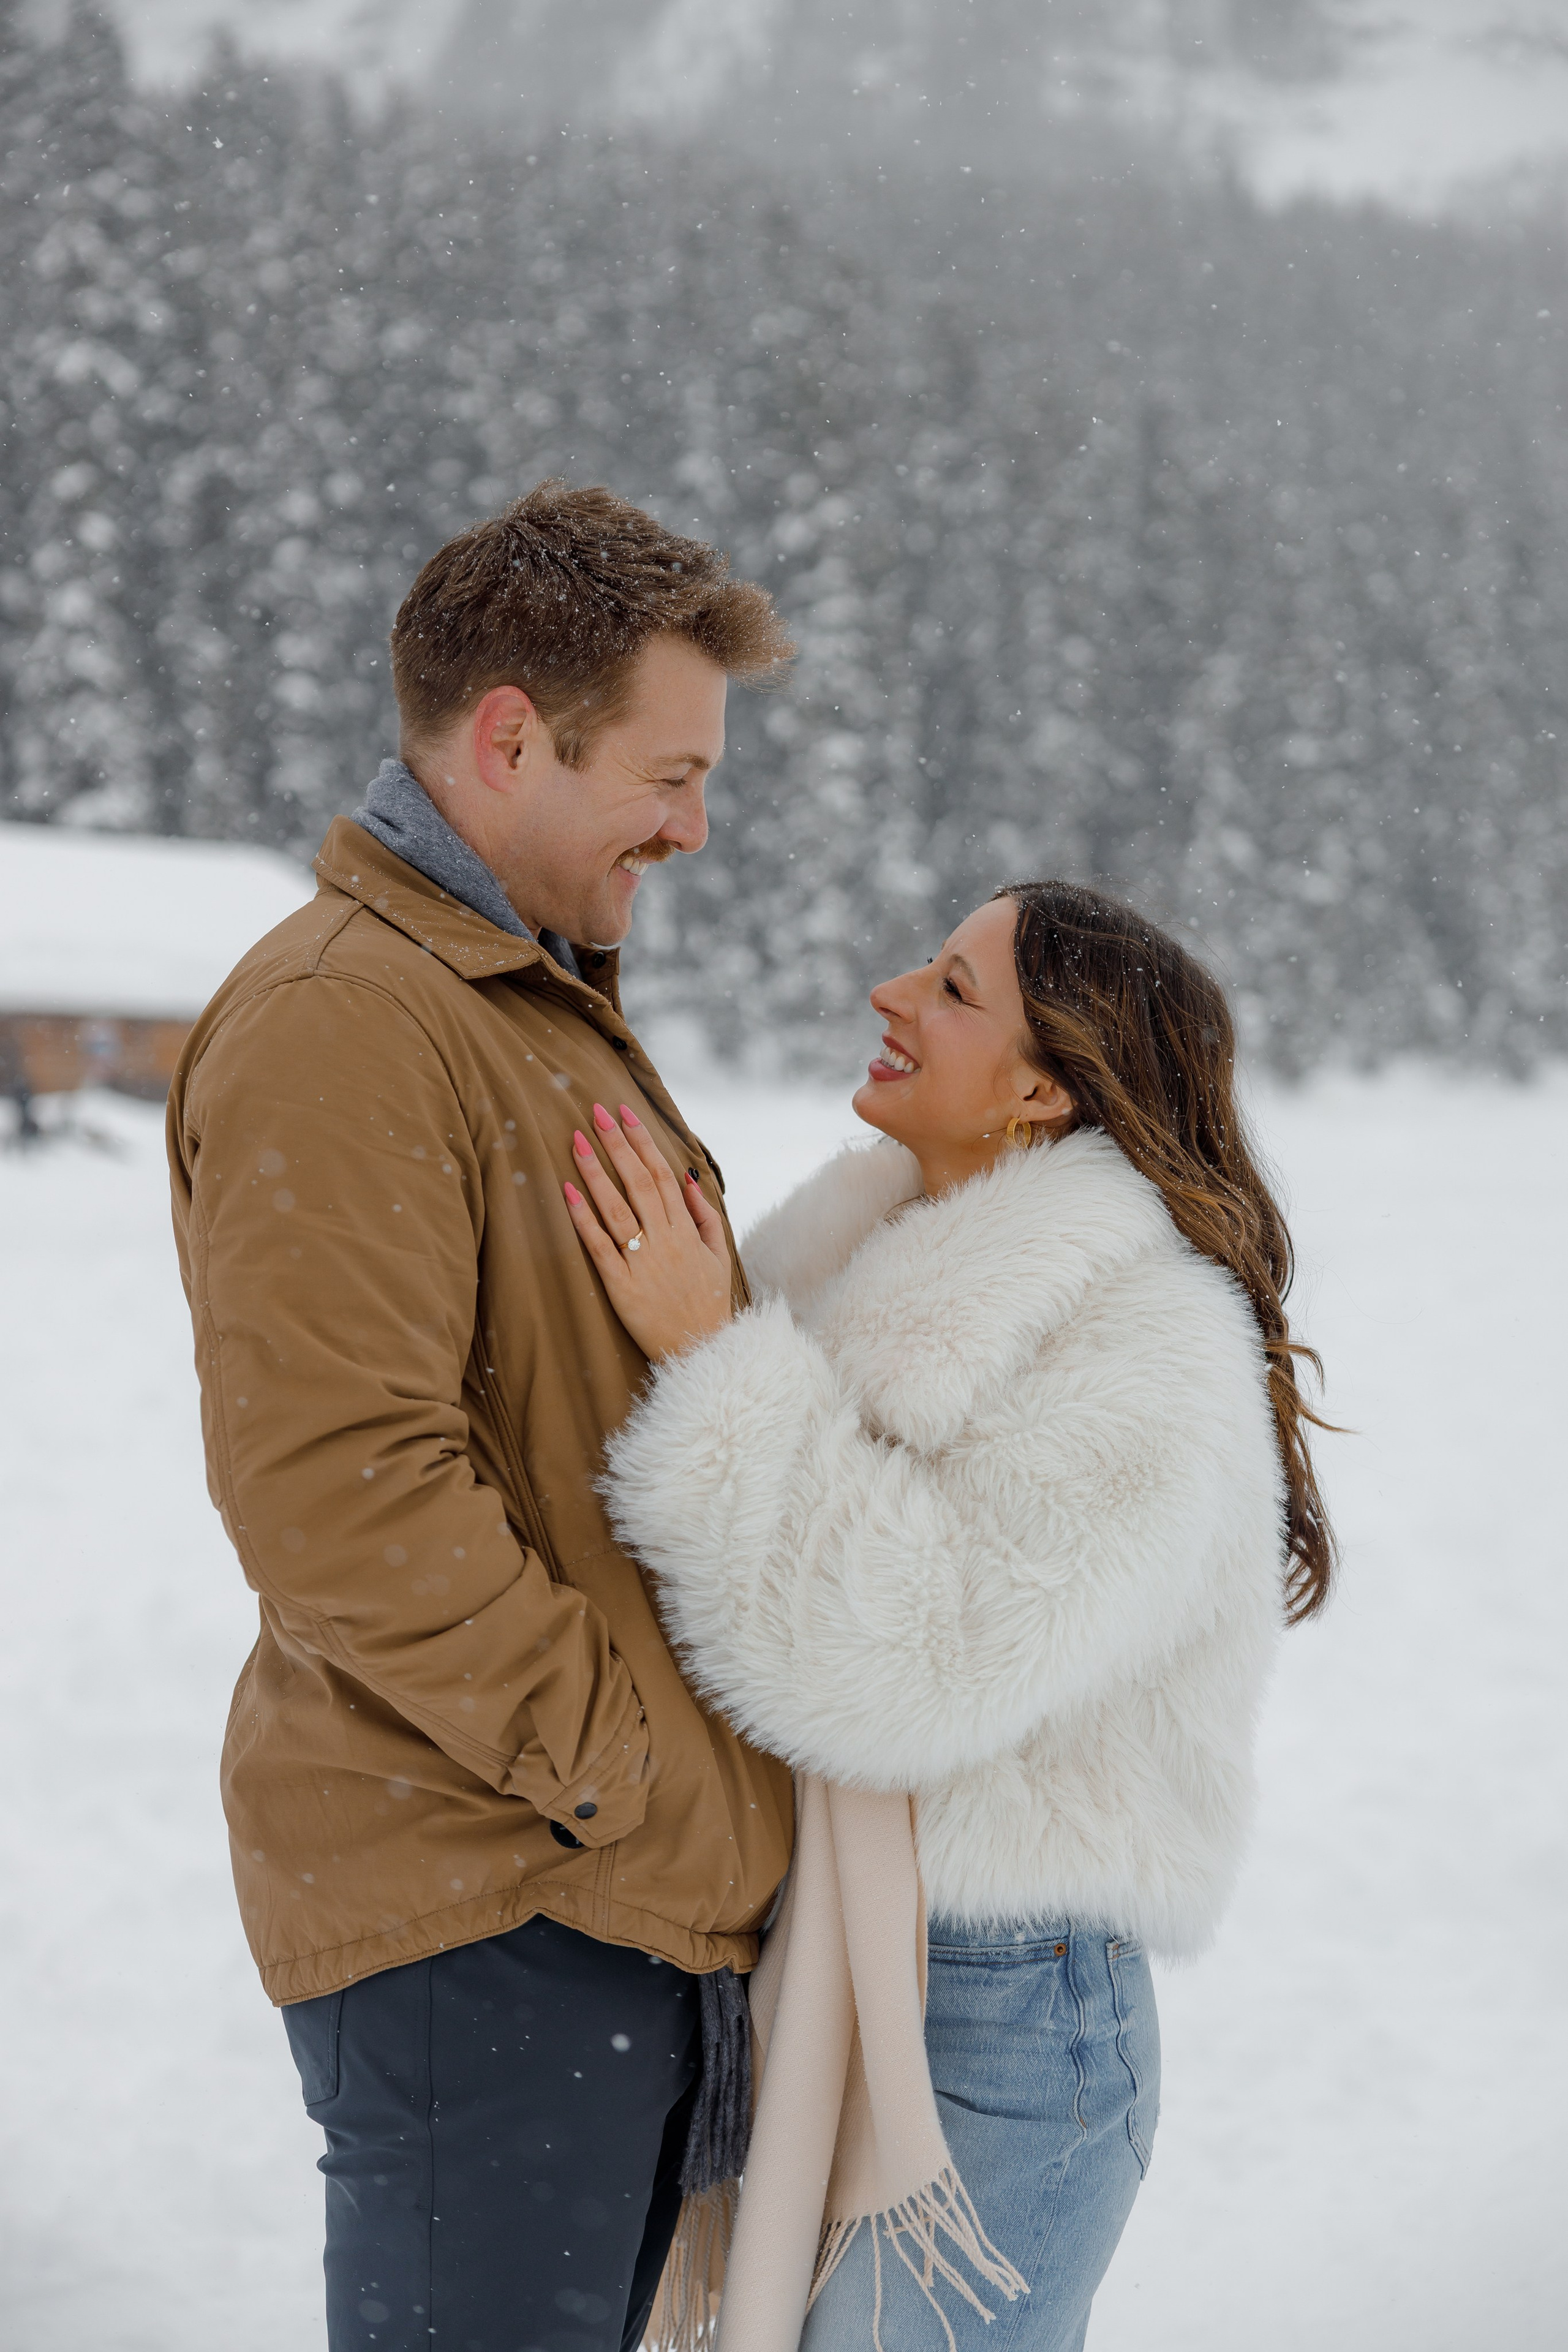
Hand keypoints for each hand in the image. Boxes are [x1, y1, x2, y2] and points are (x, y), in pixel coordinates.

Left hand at [564, 1103, 734, 1361]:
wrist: (704, 1352)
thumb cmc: (708, 1303)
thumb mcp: (719, 1255)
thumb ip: (704, 1214)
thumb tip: (687, 1177)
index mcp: (686, 1230)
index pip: (662, 1175)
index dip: (642, 1141)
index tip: (625, 1112)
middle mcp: (665, 1241)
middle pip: (638, 1183)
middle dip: (617, 1144)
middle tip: (596, 1112)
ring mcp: (643, 1263)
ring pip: (617, 1208)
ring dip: (595, 1172)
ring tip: (577, 1141)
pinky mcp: (622, 1287)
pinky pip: (600, 1247)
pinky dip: (584, 1218)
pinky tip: (567, 1192)